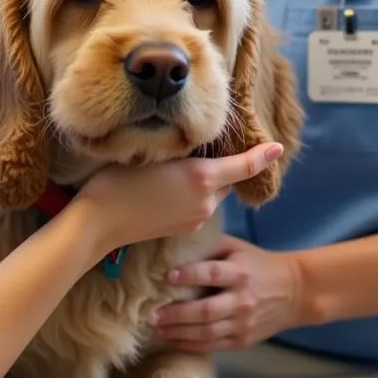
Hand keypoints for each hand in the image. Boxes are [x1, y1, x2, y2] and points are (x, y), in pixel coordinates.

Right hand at [77, 143, 283, 255]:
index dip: (263, 156)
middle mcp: (206, 201)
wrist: (99, 225)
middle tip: (199, 149)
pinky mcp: (185, 230)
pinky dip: (191, 197)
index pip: (243, 166)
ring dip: (202, 182)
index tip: (278, 147)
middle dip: (220, 166)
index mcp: (201, 178)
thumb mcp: (152, 157)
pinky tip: (165, 190)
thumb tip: (194, 147)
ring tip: (174, 170)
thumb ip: (181, 154)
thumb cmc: (118, 182)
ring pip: (211, 194)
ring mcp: (196, 219)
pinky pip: (198, 208)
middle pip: (225, 178)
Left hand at [154, 234, 305, 352]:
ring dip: (179, 332)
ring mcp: (243, 323)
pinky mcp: (243, 341)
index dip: (190, 275)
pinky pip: (213, 346)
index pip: (212, 274)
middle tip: (153, 314)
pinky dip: (191, 345)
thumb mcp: (238, 248)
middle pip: (206, 310)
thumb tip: (176, 245)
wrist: (295, 292)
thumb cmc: (258, 264)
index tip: (167, 276)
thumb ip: (211, 247)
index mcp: (240, 273)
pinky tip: (173, 340)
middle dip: (177, 314)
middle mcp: (242, 300)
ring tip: (157, 329)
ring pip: (207, 332)